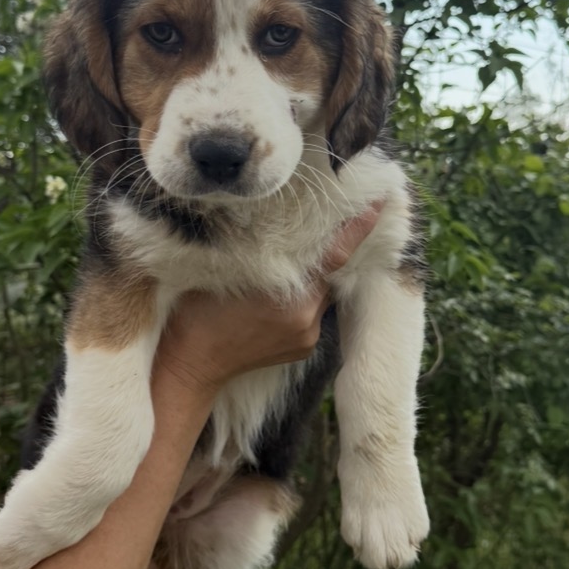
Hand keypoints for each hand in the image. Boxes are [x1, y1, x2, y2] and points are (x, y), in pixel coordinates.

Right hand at [153, 204, 382, 398]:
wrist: (190, 365)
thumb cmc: (198, 310)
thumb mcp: (227, 267)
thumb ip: (262, 249)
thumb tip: (286, 222)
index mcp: (291, 294)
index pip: (336, 254)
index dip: (357, 228)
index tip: (378, 203)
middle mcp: (307, 317)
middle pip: (328, 273)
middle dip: (325, 252)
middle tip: (325, 222)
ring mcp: (308, 336)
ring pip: (319, 293)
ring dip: (310, 278)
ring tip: (285, 266)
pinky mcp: (304, 349)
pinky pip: (312, 314)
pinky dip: (303, 300)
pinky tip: (276, 298)